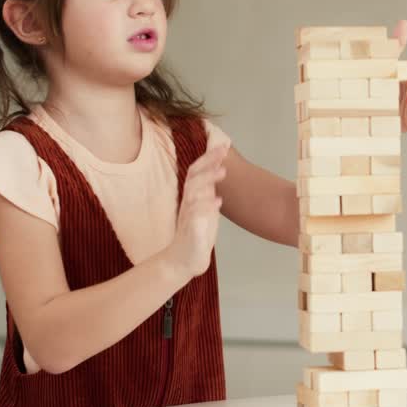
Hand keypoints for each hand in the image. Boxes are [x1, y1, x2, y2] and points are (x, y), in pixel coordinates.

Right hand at [164, 141, 228, 278]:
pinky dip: (206, 207)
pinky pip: (196, 216)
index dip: (208, 158)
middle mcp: (188, 203)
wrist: (183, 260)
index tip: (223, 146)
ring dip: (207, 180)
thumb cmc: (196, 234)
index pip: (197, 171)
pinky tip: (218, 201)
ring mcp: (189, 216)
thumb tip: (217, 175)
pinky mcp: (192, 231)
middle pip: (193, 176)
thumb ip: (208, 193)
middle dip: (208, 161)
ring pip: (193, 192)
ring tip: (222, 171)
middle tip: (222, 150)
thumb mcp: (204, 209)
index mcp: (193, 197)